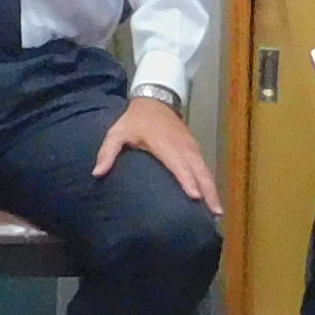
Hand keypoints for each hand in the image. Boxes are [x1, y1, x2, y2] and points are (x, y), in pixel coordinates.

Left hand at [91, 89, 220, 212]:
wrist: (155, 100)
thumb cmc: (134, 120)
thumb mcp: (117, 132)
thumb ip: (107, 152)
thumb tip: (96, 173)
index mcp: (163, 144)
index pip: (177, 163)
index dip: (186, 179)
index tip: (194, 197)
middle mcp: (181, 146)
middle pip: (197, 170)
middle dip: (207, 191)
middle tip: (214, 214)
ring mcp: (190, 147)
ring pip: (204, 170)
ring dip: (212, 190)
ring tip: (218, 212)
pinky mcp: (194, 148)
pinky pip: (205, 167)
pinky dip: (210, 182)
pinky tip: (213, 198)